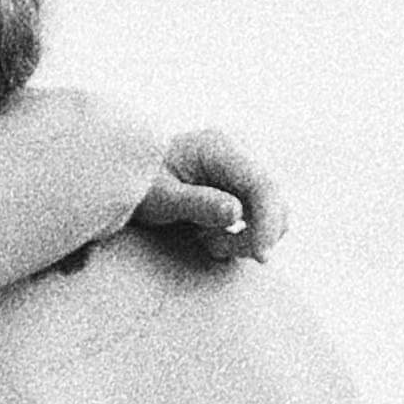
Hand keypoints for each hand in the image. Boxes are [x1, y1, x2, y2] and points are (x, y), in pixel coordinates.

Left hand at [132, 117, 285, 258]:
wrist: (129, 178)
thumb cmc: (140, 185)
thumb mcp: (161, 198)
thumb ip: (197, 204)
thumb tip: (236, 213)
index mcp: (220, 147)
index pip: (263, 186)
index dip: (267, 223)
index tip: (260, 256)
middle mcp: (239, 152)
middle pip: (274, 200)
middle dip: (256, 235)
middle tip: (215, 249)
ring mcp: (243, 169)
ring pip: (271, 211)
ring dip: (248, 237)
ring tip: (207, 241)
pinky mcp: (242, 186)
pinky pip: (259, 216)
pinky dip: (243, 235)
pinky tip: (210, 237)